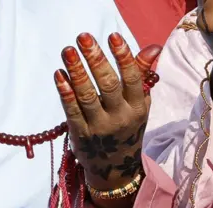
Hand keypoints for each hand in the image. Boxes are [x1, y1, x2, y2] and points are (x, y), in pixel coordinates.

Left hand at [54, 32, 160, 190]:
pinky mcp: (80, 134)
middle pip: (108, 85)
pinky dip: (65, 92)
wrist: (115, 167)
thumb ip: (142, 74)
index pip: (132, 79)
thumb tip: (153, 47)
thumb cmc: (127, 126)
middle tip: (83, 37)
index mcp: (137, 107)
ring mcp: (99, 127)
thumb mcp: (139, 104)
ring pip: (87, 96)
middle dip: (95, 59)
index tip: (112, 36)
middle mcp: (120, 117)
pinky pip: (72, 111)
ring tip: (68, 50)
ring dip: (76, 71)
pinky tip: (59, 74)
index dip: (123, 57)